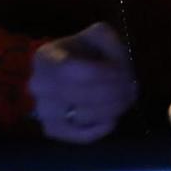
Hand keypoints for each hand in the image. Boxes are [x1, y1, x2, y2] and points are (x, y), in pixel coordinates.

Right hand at [29, 23, 137, 143]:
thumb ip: (110, 43)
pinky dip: (102, 127)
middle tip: (132, 88)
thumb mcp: (98, 35)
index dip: (105, 74)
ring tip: (126, 98)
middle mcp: (38, 85)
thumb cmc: (83, 52)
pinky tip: (113, 116)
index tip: (124, 72)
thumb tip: (119, 68)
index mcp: (46, 57)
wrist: (64, 72)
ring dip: (113, 109)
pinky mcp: (52, 130)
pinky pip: (82, 135)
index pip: (77, 71)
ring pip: (84, 116)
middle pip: (82, 95)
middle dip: (115, 92)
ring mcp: (43, 110)